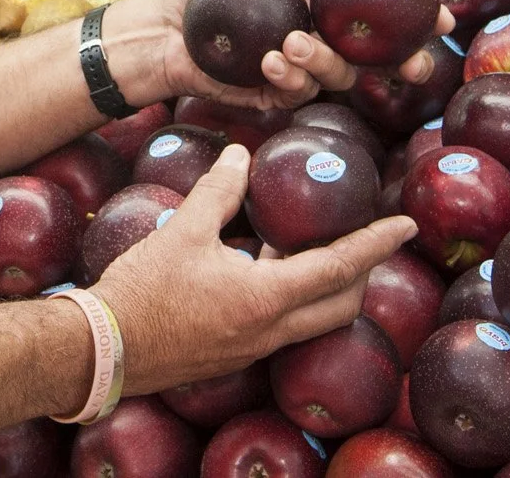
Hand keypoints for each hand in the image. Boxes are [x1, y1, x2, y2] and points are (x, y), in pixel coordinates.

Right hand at [92, 144, 415, 394]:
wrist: (104, 348)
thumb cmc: (143, 290)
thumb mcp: (183, 231)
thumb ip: (218, 191)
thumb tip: (241, 155)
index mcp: (265, 298)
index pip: (339, 268)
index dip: (376, 244)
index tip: (405, 226)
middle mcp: (270, 330)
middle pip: (341, 304)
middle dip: (364, 272)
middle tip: (370, 240)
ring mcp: (254, 348)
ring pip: (314, 320)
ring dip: (329, 288)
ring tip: (321, 250)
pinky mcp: (235, 354)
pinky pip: (284, 328)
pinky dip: (295, 299)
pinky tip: (270, 272)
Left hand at [101, 0, 454, 110]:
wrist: (159, 28)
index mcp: (319, 3)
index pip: (377, 11)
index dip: (415, 17)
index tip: (441, 17)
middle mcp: (318, 38)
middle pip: (377, 57)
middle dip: (404, 63)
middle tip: (413, 63)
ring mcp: (298, 69)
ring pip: (338, 76)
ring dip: (324, 61)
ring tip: (290, 43)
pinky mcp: (273, 95)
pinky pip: (297, 92)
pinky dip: (287, 77)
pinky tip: (266, 62)